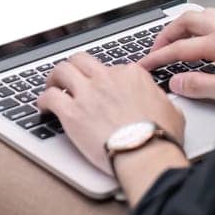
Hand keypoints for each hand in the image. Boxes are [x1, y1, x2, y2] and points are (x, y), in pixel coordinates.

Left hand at [38, 54, 186, 174]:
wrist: (145, 153)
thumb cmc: (159, 137)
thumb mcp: (172, 110)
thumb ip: (159, 99)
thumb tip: (160, 101)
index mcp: (131, 75)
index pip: (111, 67)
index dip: (104, 78)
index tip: (99, 87)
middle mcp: (107, 78)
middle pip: (82, 60)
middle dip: (74, 67)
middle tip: (69, 77)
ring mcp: (88, 93)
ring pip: (62, 71)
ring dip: (54, 78)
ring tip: (51, 86)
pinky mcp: (72, 112)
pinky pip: (50, 97)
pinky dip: (43, 100)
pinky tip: (42, 106)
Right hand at [138, 8, 214, 104]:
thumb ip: (202, 86)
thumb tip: (177, 82)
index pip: (180, 48)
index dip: (159, 57)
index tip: (146, 64)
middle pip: (187, 21)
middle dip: (167, 34)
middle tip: (156, 49)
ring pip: (202, 15)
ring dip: (184, 26)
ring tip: (174, 40)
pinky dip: (200, 26)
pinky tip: (201, 38)